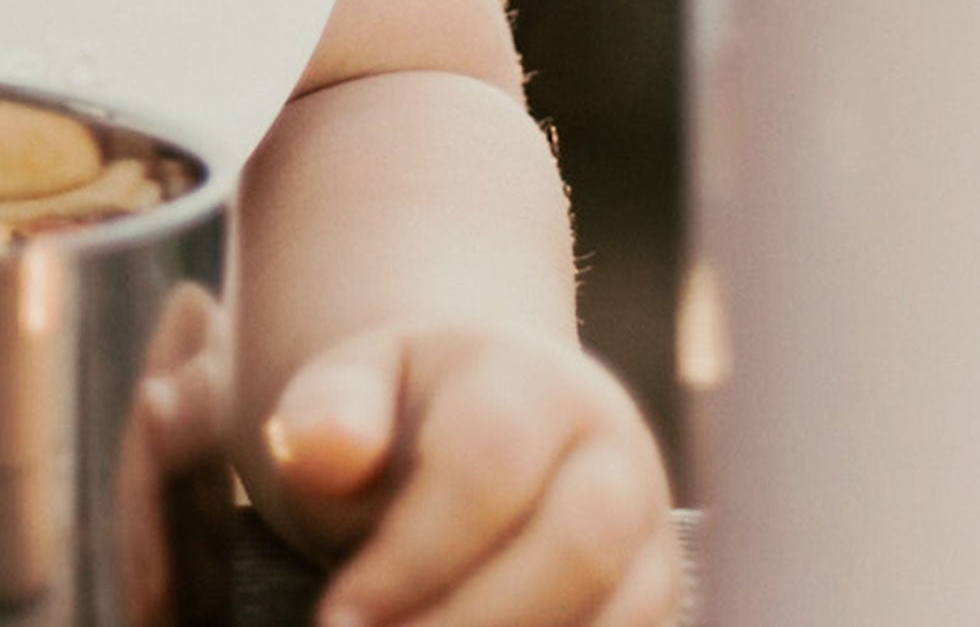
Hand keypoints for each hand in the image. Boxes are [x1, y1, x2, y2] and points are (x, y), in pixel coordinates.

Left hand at [265, 325, 679, 626]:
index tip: (341, 618)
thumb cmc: (399, 418)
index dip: (413, 556)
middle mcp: (613, 451)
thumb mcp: (350, 390)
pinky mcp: (661, 601)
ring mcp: (652, 532)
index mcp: (533, 377)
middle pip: (576, 547)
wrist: (475, 431)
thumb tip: (318, 449)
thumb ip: (329, 415)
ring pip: (621, 616)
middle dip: (474, 622)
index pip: (485, 468)